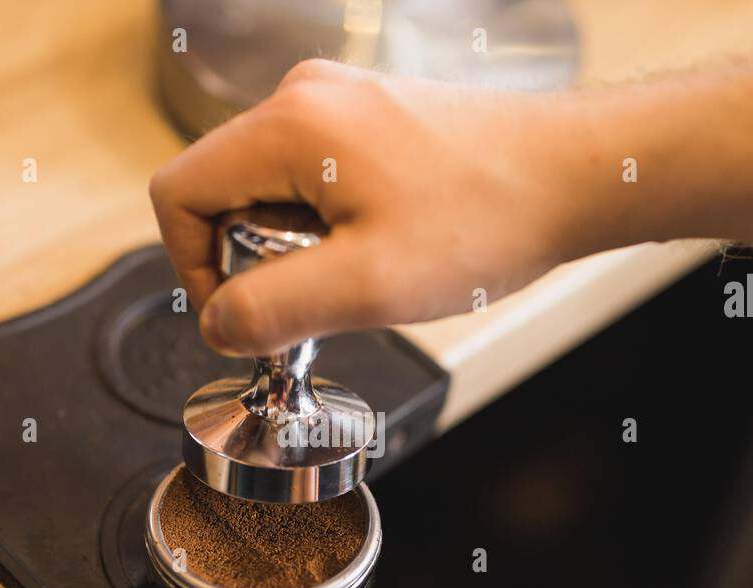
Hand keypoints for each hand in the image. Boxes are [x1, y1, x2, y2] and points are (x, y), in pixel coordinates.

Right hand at [149, 60, 584, 354]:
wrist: (576, 175)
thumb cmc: (488, 217)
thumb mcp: (366, 285)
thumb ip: (272, 309)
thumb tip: (217, 326)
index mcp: (289, 126)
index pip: (176, 192)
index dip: (191, 266)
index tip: (243, 314)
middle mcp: (305, 97)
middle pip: (221, 190)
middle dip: (252, 258)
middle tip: (319, 296)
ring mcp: (340, 102)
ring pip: (268, 188)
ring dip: (294, 246)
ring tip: (361, 271)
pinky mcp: (369, 119)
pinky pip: (310, 178)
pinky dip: (326, 225)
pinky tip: (381, 248)